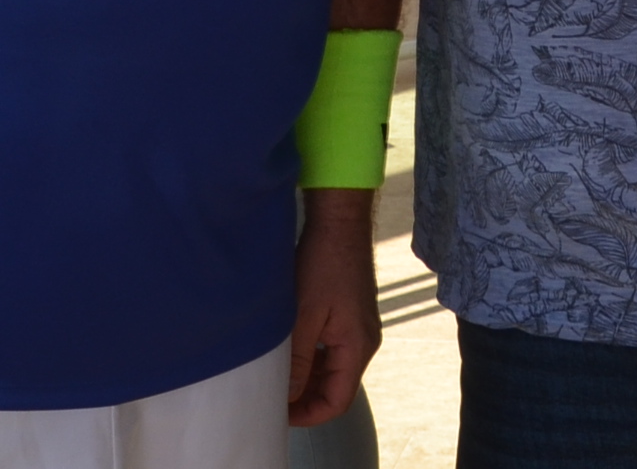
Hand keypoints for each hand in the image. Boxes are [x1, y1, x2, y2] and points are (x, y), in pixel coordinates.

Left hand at [287, 188, 380, 426]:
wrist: (339, 223)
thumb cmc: (323, 264)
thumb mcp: (303, 316)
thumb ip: (298, 360)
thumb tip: (288, 396)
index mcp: (357, 346)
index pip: (337, 401)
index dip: (308, 414)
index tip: (279, 412)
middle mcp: (364, 342)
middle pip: (336, 387)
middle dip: (305, 398)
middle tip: (272, 396)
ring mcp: (359, 327)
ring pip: (333, 368)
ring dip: (307, 377)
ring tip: (276, 375)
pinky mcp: (351, 315)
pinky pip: (333, 349)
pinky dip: (312, 358)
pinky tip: (290, 351)